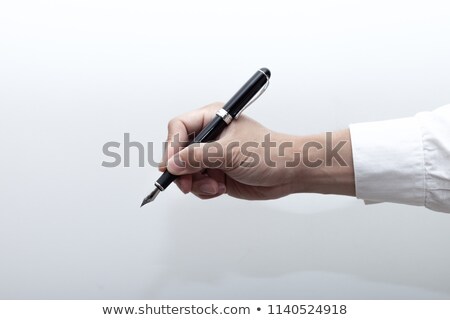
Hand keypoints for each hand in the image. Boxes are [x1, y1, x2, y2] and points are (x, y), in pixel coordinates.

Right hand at [160, 102, 354, 199]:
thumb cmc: (270, 153)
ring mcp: (213, 156)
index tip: (171, 165)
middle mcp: (210, 136)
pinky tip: (220, 189)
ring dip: (196, 183)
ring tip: (214, 186)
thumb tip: (173, 164)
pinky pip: (198, 184)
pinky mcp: (217, 173)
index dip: (171, 146)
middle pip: (178, 152)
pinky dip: (205, 190)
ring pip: (186, 171)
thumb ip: (199, 157)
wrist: (291, 172)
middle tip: (186, 184)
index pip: (179, 127)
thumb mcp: (231, 152)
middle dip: (182, 170)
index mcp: (213, 119)